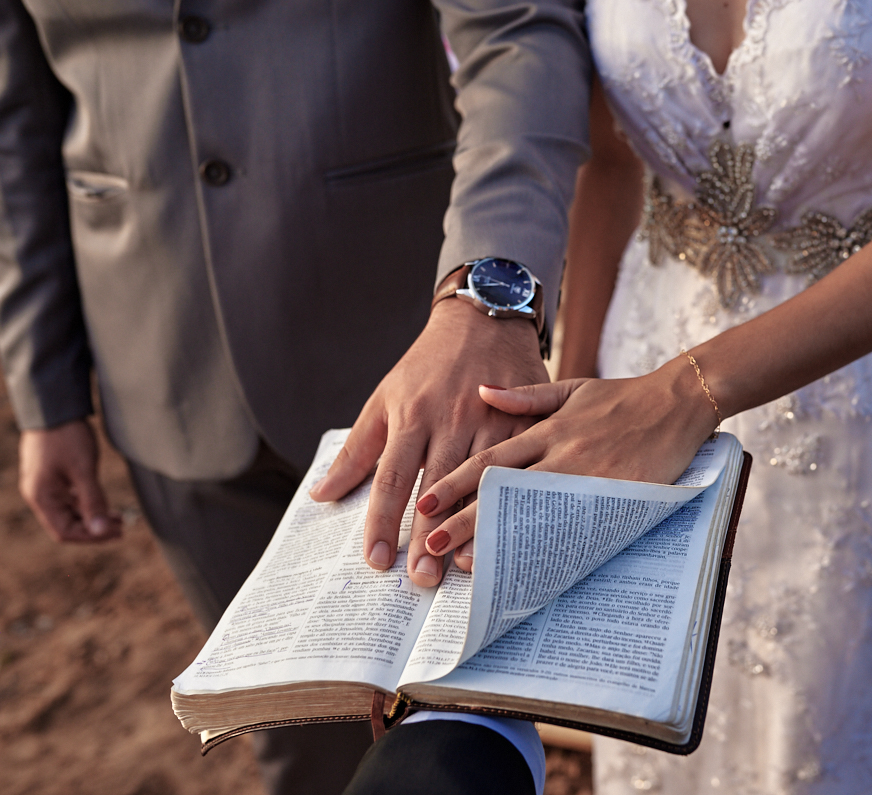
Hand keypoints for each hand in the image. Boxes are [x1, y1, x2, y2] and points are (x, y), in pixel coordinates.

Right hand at [18, 420, 121, 542]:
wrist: (55, 407)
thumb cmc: (66, 437)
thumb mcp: (83, 470)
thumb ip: (93, 501)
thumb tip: (102, 531)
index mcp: (41, 497)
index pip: (64, 532)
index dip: (91, 537)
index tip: (116, 533)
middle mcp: (40, 495)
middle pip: (66, 525)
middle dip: (94, 530)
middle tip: (121, 529)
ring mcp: (46, 486)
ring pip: (70, 513)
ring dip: (93, 518)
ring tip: (119, 519)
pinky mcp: (54, 477)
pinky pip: (70, 500)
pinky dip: (88, 505)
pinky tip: (106, 506)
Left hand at [309, 297, 548, 585]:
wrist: (483, 319)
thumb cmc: (427, 364)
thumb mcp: (385, 397)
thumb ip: (358, 450)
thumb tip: (322, 494)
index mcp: (413, 415)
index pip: (392, 478)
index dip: (383, 522)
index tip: (378, 560)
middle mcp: (451, 419)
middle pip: (436, 488)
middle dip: (427, 536)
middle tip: (420, 579)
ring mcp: (491, 419)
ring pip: (480, 482)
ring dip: (470, 525)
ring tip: (460, 566)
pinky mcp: (523, 419)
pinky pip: (517, 466)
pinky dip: (510, 499)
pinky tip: (508, 529)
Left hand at [412, 354, 718, 560]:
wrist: (678, 402)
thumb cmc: (624, 397)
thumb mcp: (572, 388)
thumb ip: (526, 396)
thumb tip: (482, 391)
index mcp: (548, 428)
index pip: (490, 460)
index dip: (455, 483)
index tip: (425, 504)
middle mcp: (562, 453)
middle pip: (504, 492)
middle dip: (465, 519)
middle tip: (431, 544)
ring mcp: (588, 478)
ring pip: (534, 513)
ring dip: (499, 538)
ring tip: (466, 563)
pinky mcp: (615, 496)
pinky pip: (576, 526)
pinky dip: (549, 546)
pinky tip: (529, 565)